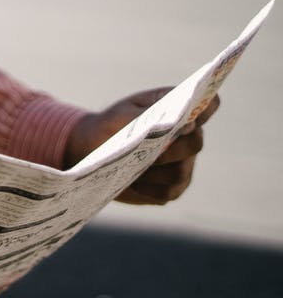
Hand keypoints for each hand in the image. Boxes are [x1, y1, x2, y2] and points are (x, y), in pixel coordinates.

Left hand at [64, 87, 218, 204]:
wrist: (89, 152)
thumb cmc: (108, 127)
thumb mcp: (122, 116)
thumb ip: (149, 117)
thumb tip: (177, 125)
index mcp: (178, 110)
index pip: (208, 105)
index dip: (206, 109)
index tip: (189, 119)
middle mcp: (187, 137)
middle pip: (195, 143)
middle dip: (173, 149)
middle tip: (150, 152)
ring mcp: (182, 163)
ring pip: (181, 172)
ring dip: (155, 172)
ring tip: (133, 169)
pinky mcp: (171, 187)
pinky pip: (168, 192)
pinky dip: (148, 189)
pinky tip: (132, 183)